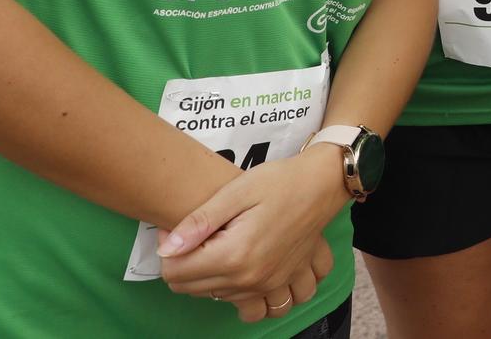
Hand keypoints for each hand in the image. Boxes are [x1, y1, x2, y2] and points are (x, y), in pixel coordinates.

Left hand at [157, 146, 348, 320]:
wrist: (323, 183)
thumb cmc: (279, 181)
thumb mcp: (236, 192)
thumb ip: (199, 222)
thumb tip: (166, 248)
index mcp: (234, 255)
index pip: (174, 273)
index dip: (169, 249)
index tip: (179, 228)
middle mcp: (250, 279)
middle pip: (192, 289)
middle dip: (186, 263)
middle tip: (202, 233)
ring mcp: (269, 285)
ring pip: (218, 299)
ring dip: (211, 280)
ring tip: (221, 250)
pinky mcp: (283, 284)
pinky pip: (258, 308)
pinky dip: (243, 297)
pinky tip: (243, 273)